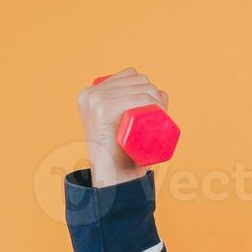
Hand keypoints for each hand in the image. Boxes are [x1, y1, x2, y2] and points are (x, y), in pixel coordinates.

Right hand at [76, 67, 171, 188]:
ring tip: (158, 117)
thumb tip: (162, 92)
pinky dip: (153, 103)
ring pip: (142, 88)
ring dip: (158, 100)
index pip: (130, 75)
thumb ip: (134, 107)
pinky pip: (139, 98)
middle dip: (155, 94)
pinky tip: (158, 111)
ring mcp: (95, 101)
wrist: (113, 177)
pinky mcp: (102, 109)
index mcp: (90, 93)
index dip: (148, 87)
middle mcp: (90, 94)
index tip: (155, 107)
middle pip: (138, 79)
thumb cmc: (123, 152)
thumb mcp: (123, 124)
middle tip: (159, 116)